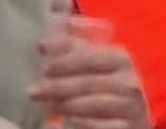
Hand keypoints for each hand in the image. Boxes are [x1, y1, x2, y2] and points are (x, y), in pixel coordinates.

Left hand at [30, 35, 148, 128]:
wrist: (131, 113)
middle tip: (35, 91)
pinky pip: (101, 126)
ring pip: (93, 104)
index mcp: (120, 58)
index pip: (88, 57)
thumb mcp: (96, 61)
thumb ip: (73, 48)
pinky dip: (82, 122)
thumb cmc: (108, 82)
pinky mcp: (129, 128)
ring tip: (50, 104)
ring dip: (67, 104)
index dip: (64, 62)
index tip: (44, 67)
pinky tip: (68, 120)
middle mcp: (128, 82)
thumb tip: (42, 44)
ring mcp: (130, 107)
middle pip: (87, 82)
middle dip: (57, 86)